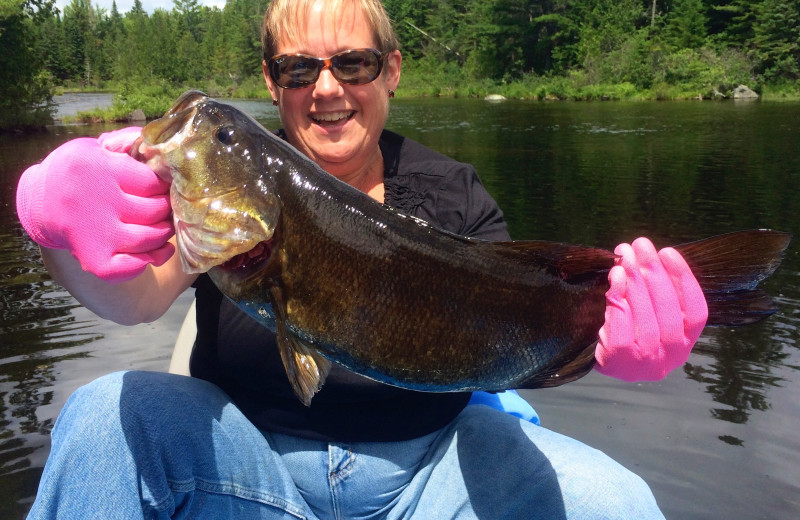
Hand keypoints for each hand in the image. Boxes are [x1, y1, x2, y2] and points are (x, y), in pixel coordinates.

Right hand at [15, 127, 173, 282]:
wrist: (40, 199)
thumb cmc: (81, 172)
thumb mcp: (98, 147)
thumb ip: (130, 142)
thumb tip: (161, 149)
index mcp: (99, 167)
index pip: (153, 182)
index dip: (164, 187)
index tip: (162, 189)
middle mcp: (95, 198)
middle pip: (154, 211)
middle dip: (167, 212)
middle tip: (165, 211)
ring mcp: (91, 229)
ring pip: (146, 238)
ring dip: (162, 237)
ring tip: (161, 230)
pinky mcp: (88, 255)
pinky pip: (124, 268)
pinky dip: (143, 263)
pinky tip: (149, 255)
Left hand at [595, 237, 707, 380]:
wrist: (597, 359)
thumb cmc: (629, 329)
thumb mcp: (650, 313)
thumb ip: (656, 292)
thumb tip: (647, 255)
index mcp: (686, 342)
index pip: (695, 310)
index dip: (684, 280)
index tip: (668, 252)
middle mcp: (672, 355)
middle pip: (669, 310)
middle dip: (654, 272)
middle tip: (641, 245)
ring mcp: (646, 362)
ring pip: (645, 317)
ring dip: (635, 281)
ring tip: (625, 256)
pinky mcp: (620, 362)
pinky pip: (621, 327)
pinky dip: (619, 298)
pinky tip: (615, 277)